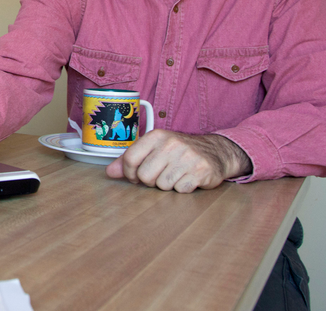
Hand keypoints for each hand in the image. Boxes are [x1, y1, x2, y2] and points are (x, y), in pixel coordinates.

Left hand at [105, 130, 251, 192]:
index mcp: (156, 136)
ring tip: (175, 175)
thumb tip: (109, 172)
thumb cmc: (179, 151)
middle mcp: (171, 144)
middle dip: (150, 181)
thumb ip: (130, 159)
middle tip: (160, 175)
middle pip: (145, 176)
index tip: (135, 176)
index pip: (129, 158)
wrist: (215, 152)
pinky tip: (187, 178)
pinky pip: (180, 190)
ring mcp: (187, 157)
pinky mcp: (201, 171)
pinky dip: (182, 188)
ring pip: (162, 185)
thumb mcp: (154, 149)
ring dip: (167, 185)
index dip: (129, 173)